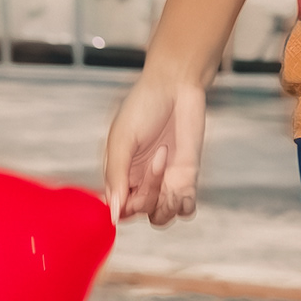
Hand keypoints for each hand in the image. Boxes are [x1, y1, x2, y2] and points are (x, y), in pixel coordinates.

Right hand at [103, 71, 207, 226]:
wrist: (176, 85)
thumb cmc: (143, 106)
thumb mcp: (122, 138)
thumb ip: (116, 175)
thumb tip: (112, 216)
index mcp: (120, 173)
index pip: (119, 209)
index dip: (125, 207)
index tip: (132, 188)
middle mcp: (141, 181)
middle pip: (141, 213)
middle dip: (148, 197)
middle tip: (158, 159)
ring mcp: (166, 180)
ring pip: (162, 216)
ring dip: (166, 207)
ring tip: (172, 180)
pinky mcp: (188, 176)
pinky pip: (186, 208)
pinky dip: (184, 208)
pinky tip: (185, 193)